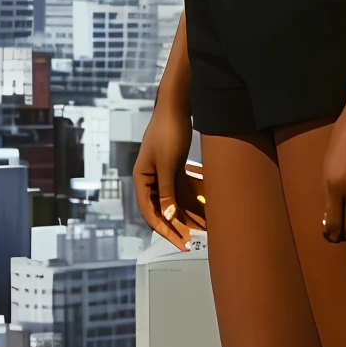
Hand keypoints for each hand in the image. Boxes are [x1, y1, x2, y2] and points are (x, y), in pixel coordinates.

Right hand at [133, 96, 194, 249]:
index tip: (179, 242)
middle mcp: (150, 178)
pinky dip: (191, 199)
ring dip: (186, 214)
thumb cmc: (169, 130)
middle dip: (176, 226)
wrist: (177, 104)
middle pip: (161, 208)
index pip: (150, 211)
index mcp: (141, 177)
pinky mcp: (174, 167)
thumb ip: (166, 190)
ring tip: (200, 229)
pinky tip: (203, 209)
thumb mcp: (168, 163)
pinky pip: (182, 189)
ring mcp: (162, 172)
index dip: (163, 229)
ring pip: (173, 200)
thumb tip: (166, 216)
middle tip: (190, 242)